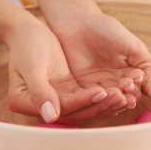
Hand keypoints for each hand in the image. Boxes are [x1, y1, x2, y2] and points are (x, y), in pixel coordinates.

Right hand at [6, 22, 127, 122]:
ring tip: (124, 93)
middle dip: (99, 104)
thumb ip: (40, 91)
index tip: (102, 92)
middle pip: (76, 110)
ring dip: (105, 100)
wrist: (27, 32)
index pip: (62, 107)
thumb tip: (51, 117)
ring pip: (85, 104)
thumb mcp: (31, 66)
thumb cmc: (26, 46)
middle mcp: (43, 106)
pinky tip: (119, 88)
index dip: (83, 101)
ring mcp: (57, 98)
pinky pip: (87, 95)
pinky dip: (103, 93)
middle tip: (120, 96)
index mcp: (26, 103)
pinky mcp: (68, 90)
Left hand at [51, 12, 150, 116]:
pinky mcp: (85, 89)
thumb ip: (149, 67)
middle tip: (126, 87)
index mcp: (131, 72)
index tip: (136, 78)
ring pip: (111, 101)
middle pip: (126, 97)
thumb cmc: (107, 30)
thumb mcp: (134, 47)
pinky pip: (94, 100)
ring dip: (115, 100)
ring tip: (117, 94)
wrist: (78, 23)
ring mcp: (101, 86)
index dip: (138, 85)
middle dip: (128, 95)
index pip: (139, 87)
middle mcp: (117, 82)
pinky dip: (99, 100)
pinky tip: (102, 95)